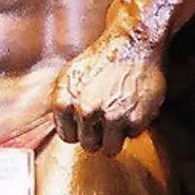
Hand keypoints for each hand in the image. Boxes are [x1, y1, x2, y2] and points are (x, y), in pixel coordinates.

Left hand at [51, 31, 164, 155]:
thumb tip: (59, 125)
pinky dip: (133, 125)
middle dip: (96, 137)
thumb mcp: (68, 76)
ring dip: (114, 138)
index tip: (85, 123)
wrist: (131, 45)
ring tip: (117, 117)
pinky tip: (131, 106)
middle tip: (104, 120)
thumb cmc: (100, 59)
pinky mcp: (135, 119)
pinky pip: (132, 136)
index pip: (67, 137)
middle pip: (88, 145)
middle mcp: (85, 111)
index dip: (77, 131)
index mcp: (64, 102)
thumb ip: (62, 102)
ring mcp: (111, 116)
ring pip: (110, 149)